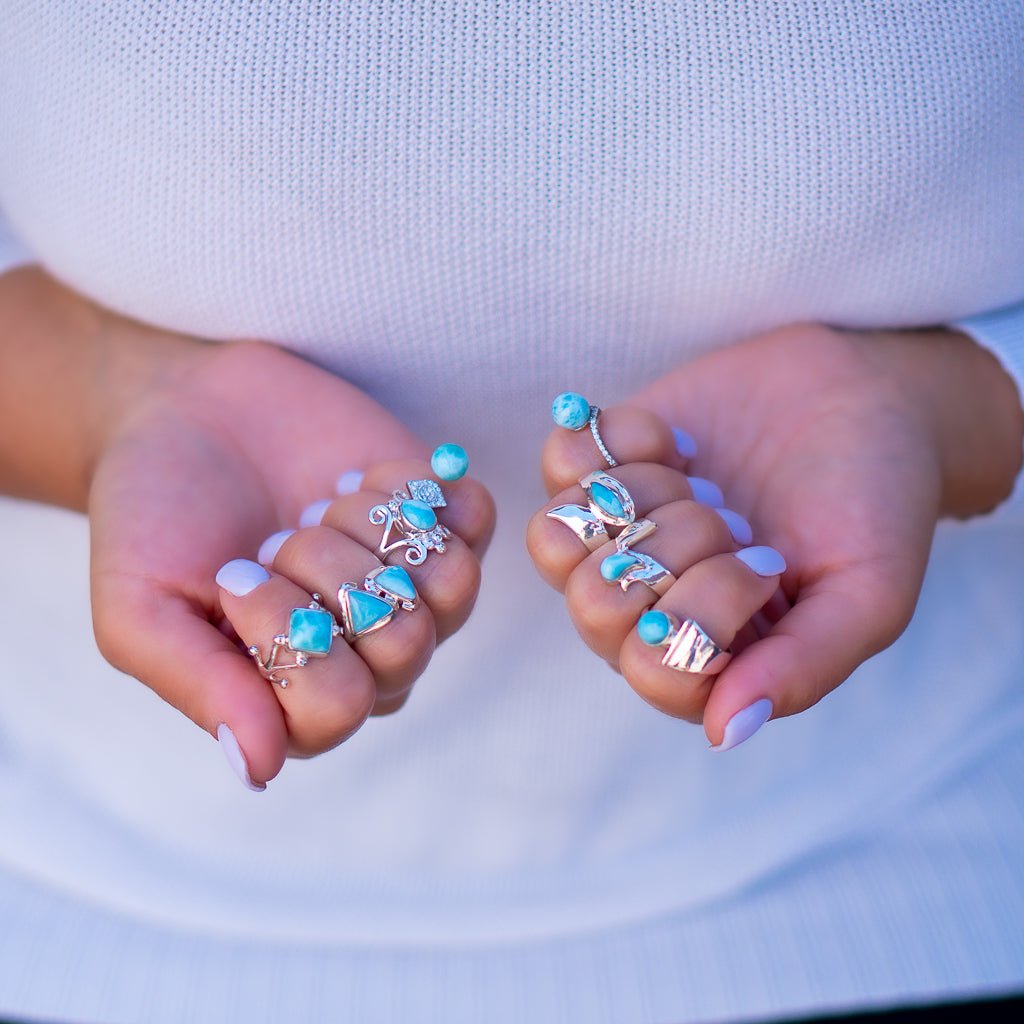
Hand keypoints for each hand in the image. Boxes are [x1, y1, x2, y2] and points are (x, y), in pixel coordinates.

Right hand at [85, 330, 493, 788]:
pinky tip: (360, 475)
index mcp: (293, 696)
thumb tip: (259, 771)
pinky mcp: (440, 521)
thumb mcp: (140, 609)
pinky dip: (415, 484)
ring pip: (453, 585)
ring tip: (319, 504)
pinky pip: (474, 517)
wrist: (187, 412)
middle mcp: (369, 655)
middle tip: (278, 535)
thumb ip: (201, 689)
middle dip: (328, 570)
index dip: (288, 631)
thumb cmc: (153, 517)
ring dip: (372, 527)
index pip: (337, 707)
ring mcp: (413, 589)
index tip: (235, 576)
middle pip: (405, 645)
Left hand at [528, 324, 1021, 748]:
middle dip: (676, 547)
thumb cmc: (873, 502)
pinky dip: (617, 439)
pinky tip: (674, 439)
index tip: (765, 565)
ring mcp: (617, 535)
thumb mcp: (868, 595)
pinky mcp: (600, 466)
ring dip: (637, 497)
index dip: (699, 613)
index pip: (650, 670)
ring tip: (699, 479)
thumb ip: (803, 668)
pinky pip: (558, 461)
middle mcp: (647, 604)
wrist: (863, 395)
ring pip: (556, 538)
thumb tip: (725, 733)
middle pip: (592, 606)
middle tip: (734, 518)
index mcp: (708, 656)